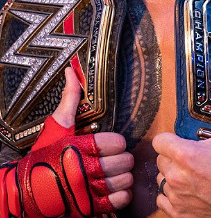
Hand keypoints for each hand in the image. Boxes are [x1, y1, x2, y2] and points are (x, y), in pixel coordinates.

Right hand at [5, 67, 133, 216]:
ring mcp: (87, 191)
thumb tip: (72, 71)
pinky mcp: (88, 207)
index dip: (117, 143)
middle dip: (122, 159)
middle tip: (115, 159)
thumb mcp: (56, 126)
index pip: (116, 143)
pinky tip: (115, 189)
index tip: (111, 144)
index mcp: (80, 147)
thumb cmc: (42, 157)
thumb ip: (70, 99)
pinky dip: (121, 196)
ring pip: (124, 181)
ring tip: (116, 174)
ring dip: (123, 177)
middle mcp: (85, 170)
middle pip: (123, 162)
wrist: (22, 192)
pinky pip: (119, 201)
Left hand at [153, 66, 210, 216]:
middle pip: (161, 159)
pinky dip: (173, 196)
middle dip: (174, 155)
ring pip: (162, 180)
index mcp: (186, 155)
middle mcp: (177, 177)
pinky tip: (190, 189)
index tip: (182, 140)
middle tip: (193, 155)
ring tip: (192, 173)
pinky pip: (163, 201)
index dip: (171, 138)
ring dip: (173, 175)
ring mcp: (177, 197)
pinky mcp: (180, 213)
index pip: (159, 141)